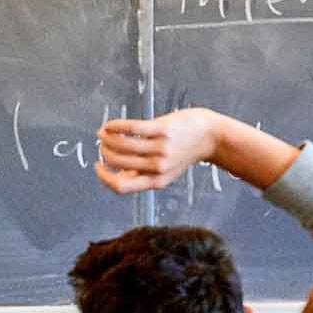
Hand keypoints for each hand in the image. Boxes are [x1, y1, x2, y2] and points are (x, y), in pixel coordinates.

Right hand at [94, 107, 224, 193]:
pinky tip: (109, 126)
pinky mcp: (163, 129)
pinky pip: (131, 129)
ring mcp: (161, 148)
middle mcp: (158, 167)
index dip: (104, 178)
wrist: (213, 136)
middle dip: (104, 153)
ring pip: (122, 146)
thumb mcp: (167, 171)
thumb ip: (143, 175)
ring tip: (103, 134)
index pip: (121, 187)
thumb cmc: (186, 151)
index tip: (99, 166)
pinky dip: (115, 127)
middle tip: (102, 145)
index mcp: (156, 181)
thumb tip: (116, 177)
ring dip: (106, 139)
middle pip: (118, 163)